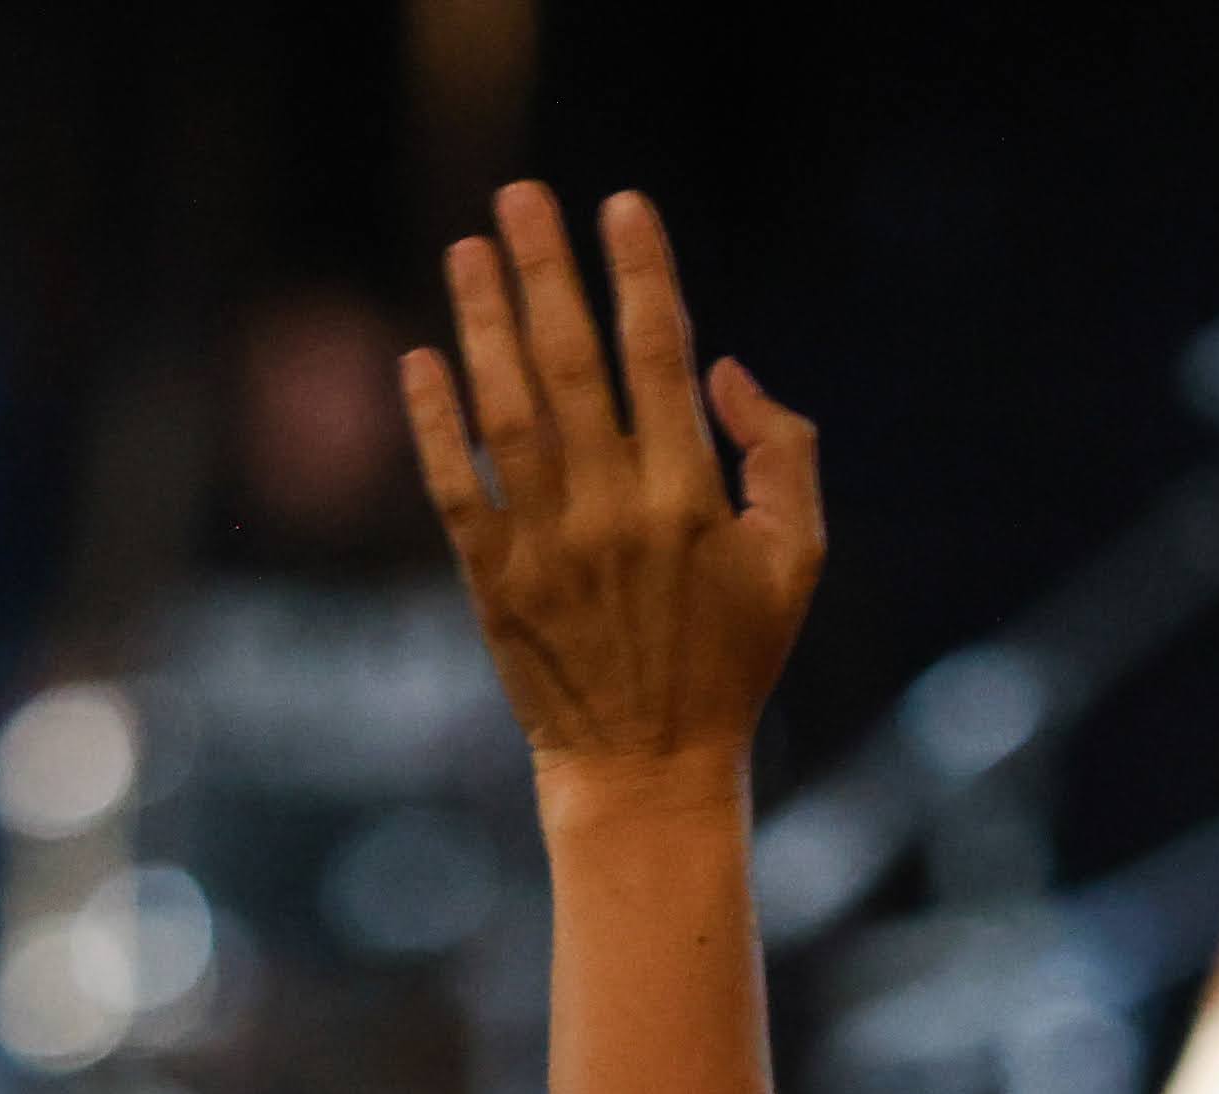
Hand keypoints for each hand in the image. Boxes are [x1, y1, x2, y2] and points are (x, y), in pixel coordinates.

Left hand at [406, 185, 821, 805]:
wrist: (648, 771)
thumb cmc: (731, 662)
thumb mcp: (797, 563)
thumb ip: (783, 456)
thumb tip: (725, 370)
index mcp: (691, 496)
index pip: (660, 354)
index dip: (640, 271)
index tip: (621, 206)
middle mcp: (614, 510)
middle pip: (572, 360)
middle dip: (547, 269)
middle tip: (521, 196)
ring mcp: (547, 544)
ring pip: (507, 407)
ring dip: (483, 321)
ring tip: (468, 249)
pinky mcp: (494, 580)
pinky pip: (456, 483)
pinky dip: (435, 421)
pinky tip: (421, 357)